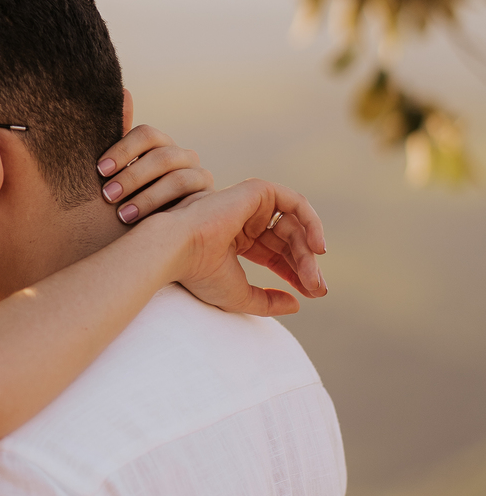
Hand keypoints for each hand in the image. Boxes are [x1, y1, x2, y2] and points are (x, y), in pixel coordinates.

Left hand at [96, 122, 212, 223]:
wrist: (161, 233)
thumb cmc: (132, 200)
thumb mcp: (122, 180)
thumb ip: (118, 155)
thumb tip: (120, 105)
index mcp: (160, 145)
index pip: (146, 135)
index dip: (123, 150)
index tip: (100, 170)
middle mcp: (182, 156)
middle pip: (161, 157)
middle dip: (132, 176)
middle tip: (107, 195)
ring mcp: (199, 175)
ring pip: (178, 179)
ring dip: (148, 198)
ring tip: (123, 215)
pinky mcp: (208, 199)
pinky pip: (194, 202)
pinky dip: (170, 212)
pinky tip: (152, 225)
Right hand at [167, 179, 327, 316]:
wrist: (177, 249)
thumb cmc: (199, 273)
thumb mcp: (240, 296)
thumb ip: (267, 301)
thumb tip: (296, 304)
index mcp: (236, 239)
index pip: (276, 254)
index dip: (295, 273)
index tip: (311, 294)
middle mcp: (244, 219)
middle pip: (287, 241)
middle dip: (305, 265)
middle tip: (317, 289)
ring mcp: (251, 204)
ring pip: (293, 227)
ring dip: (307, 252)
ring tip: (312, 276)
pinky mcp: (257, 191)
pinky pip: (295, 204)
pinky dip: (311, 222)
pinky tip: (316, 248)